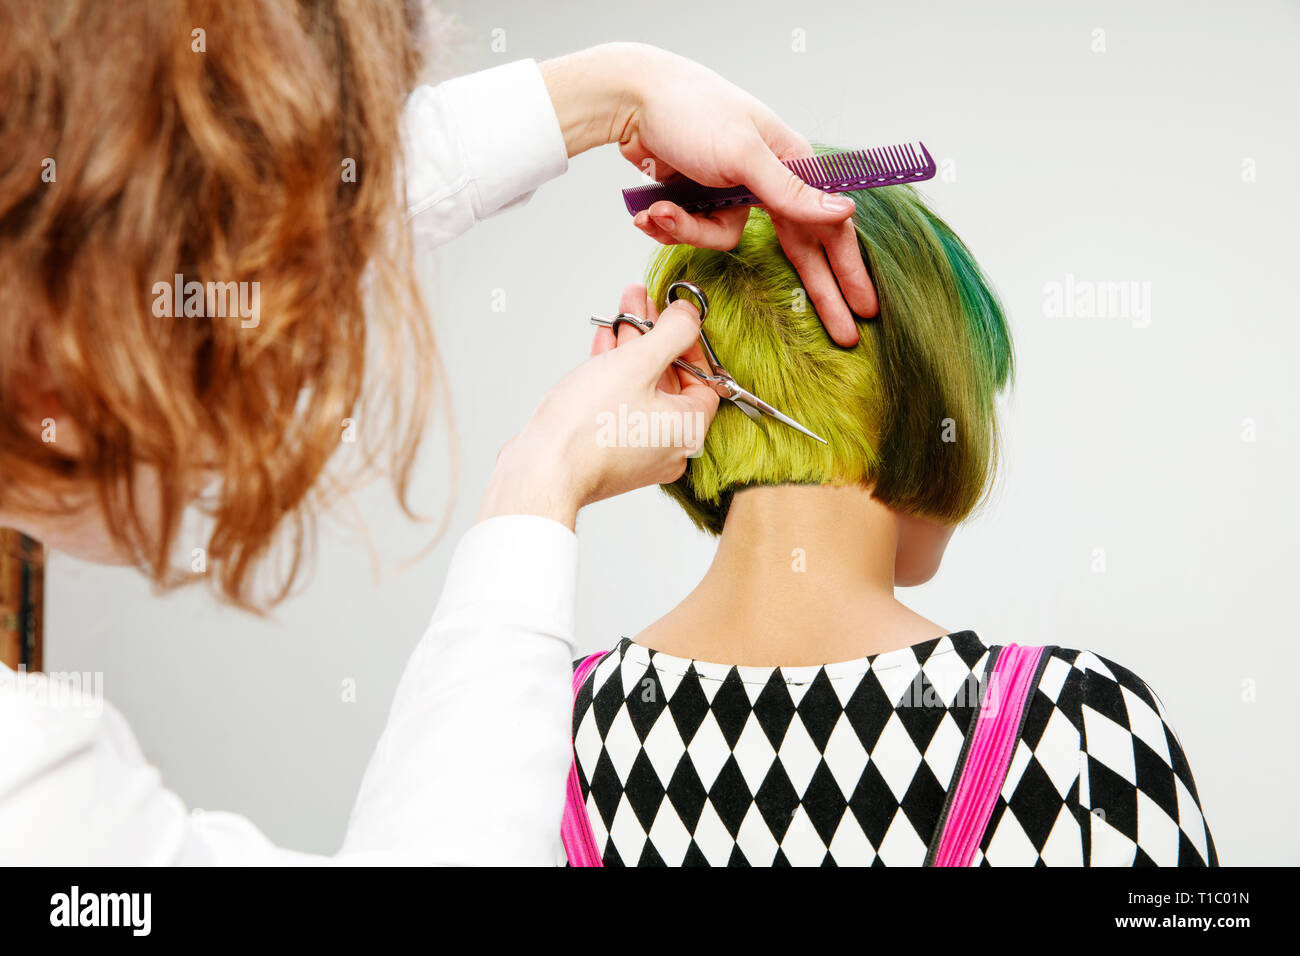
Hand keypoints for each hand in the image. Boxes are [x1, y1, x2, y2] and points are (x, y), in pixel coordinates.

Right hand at [477, 285, 719, 528]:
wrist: (542, 471)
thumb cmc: (588, 427)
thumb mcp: (638, 363)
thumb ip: (672, 333)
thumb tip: (690, 315)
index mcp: (687, 430)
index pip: (705, 381)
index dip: (690, 344)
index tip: (673, 320)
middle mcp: (669, 446)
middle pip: (670, 380)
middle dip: (653, 336)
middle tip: (641, 304)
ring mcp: (638, 451)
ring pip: (642, 389)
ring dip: (632, 349)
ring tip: (622, 311)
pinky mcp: (609, 450)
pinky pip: (621, 404)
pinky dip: (615, 373)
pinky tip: (605, 342)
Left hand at [540, 43, 876, 346]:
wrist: (630, 101)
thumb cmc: (691, 110)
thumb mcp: (744, 153)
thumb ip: (791, 191)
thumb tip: (844, 211)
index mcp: (790, 164)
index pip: (831, 226)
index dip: (850, 268)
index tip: (865, 307)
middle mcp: (766, 181)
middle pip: (798, 249)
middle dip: (815, 291)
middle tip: (843, 335)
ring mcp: (730, 194)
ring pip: (724, 241)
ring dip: (689, 229)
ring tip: (664, 210)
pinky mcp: (699, 201)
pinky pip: (694, 234)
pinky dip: (669, 224)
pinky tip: (653, 206)